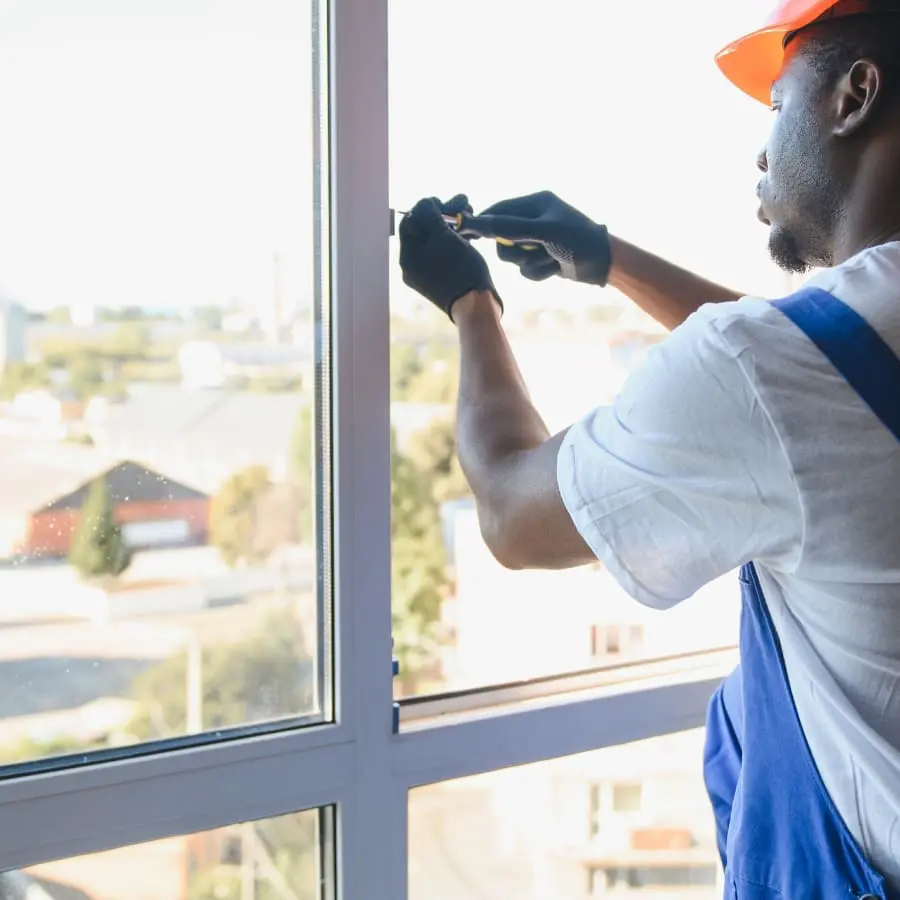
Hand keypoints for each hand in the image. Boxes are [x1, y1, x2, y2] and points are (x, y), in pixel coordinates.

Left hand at [399, 196, 501, 320]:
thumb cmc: (459, 269)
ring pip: (437, 239)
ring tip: (469, 212)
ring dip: (452, 223)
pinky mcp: (443, 276)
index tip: (441, 201)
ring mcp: (428, 272)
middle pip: (424, 230)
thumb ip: (431, 216)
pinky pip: (445, 251)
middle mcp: (413, 265)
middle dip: (442, 213)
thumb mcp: (444, 236)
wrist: (476, 306)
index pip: (409, 222)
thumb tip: (425, 203)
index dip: (424, 207)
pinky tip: (470, 230)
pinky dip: (456, 239)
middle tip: (461, 204)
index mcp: (407, 257)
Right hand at [473, 191, 610, 285]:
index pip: (499, 210)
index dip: (483, 222)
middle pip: (502, 237)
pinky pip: (525, 269)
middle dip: (515, 250)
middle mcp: (534, 220)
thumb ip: (510, 226)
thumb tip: (480, 221)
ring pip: (513, 257)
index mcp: (535, 203)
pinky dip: (538, 272)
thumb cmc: (578, 240)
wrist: (604, 264)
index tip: (465, 231)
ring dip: (529, 263)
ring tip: (549, 260)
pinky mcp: (542, 257)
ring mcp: (538, 240)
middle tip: (530, 251)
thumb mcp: (543, 231)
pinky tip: (555, 268)